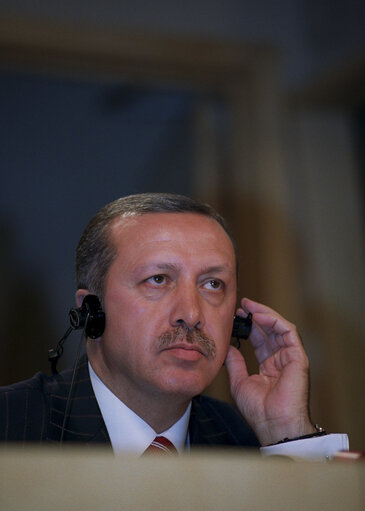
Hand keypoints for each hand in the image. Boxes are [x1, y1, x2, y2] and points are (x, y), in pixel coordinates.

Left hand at [225, 298, 315, 445]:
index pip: (261, 340)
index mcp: (270, 366)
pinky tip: (259, 315)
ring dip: (264, 313)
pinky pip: (288, 331)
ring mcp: (291, 357)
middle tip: (242, 304)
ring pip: (280, 327)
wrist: (273, 424)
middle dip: (256, 315)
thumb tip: (228, 347)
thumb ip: (235, 363)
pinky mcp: (298, 356)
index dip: (250, 326)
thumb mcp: (239, 382)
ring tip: (248, 305)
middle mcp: (282, 359)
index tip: (236, 315)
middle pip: (270, 331)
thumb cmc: (258, 410)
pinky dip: (274, 320)